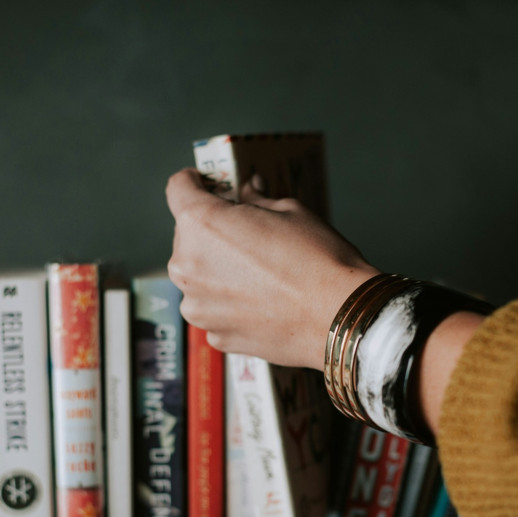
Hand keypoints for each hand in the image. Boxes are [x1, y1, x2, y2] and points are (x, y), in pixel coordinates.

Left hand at [165, 168, 378, 369]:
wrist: (340, 317)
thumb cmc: (318, 260)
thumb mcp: (290, 211)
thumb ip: (257, 201)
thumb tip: (248, 191)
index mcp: (201, 224)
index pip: (178, 188)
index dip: (193, 182)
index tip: (206, 184)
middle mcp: (187, 266)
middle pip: (188, 236)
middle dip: (212, 232)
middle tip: (248, 235)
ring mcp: (198, 306)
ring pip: (199, 277)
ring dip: (219, 271)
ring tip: (260, 275)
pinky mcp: (215, 335)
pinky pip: (215, 309)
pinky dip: (231, 303)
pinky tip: (263, 302)